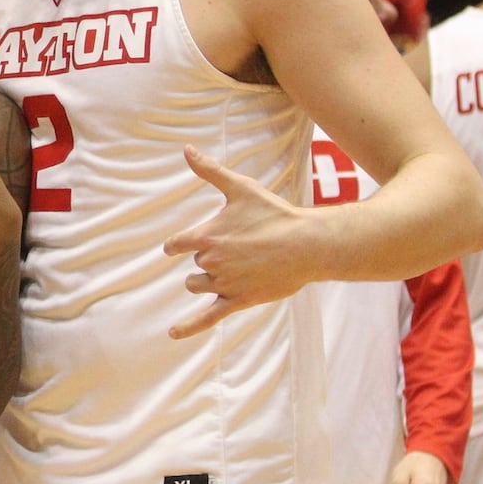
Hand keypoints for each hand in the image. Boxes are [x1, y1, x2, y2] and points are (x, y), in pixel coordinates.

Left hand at [162, 146, 310, 338]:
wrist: (309, 244)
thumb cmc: (274, 214)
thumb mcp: (240, 189)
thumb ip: (209, 171)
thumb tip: (186, 149)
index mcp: (205, 236)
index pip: (175, 244)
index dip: (179, 243)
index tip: (182, 243)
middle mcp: (210, 262)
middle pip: (194, 263)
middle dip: (210, 256)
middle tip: (240, 246)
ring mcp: (224, 284)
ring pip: (198, 285)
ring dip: (208, 279)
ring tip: (238, 266)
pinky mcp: (239, 301)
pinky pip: (208, 317)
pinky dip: (189, 327)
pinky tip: (173, 333)